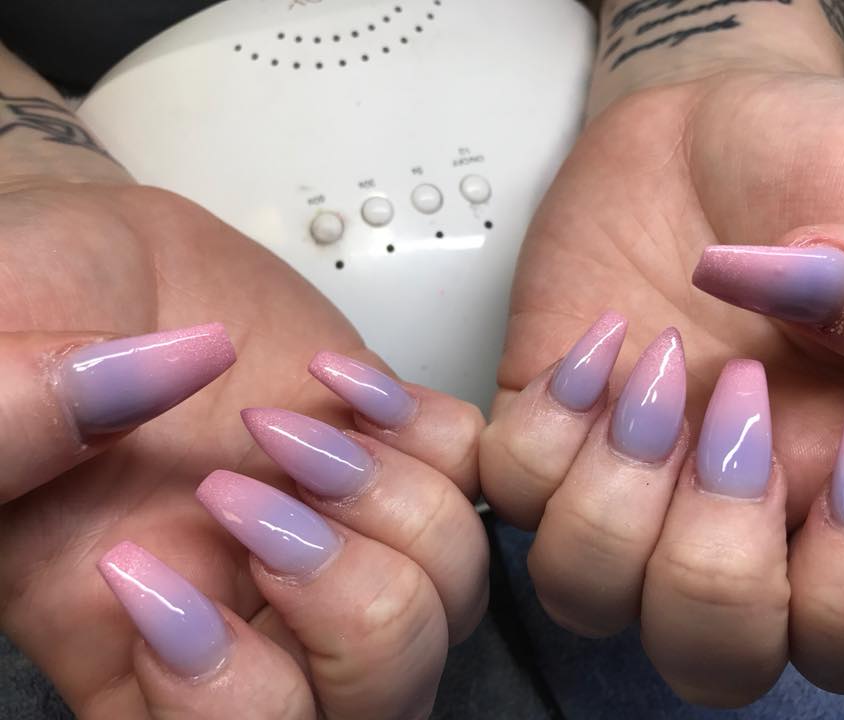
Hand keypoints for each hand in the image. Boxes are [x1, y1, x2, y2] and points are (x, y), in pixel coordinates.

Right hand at [0, 179, 486, 718]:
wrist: (106, 267)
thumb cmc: (29, 314)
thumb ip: (21, 421)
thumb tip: (140, 390)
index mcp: (140, 641)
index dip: (223, 698)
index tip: (143, 567)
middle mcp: (258, 606)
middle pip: (383, 697)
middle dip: (345, 598)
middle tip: (241, 492)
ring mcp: (337, 529)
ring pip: (452, 597)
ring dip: (391, 504)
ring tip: (285, 424)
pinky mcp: (384, 453)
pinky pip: (475, 481)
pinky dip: (428, 432)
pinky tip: (337, 383)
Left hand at [480, 71, 843, 704]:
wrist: (706, 126)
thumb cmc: (819, 163)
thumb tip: (818, 302)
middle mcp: (731, 504)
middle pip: (708, 655)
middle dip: (710, 554)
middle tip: (735, 400)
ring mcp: (626, 474)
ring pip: (586, 592)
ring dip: (612, 493)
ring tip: (655, 366)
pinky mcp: (545, 424)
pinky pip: (509, 493)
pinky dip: (542, 426)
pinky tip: (594, 344)